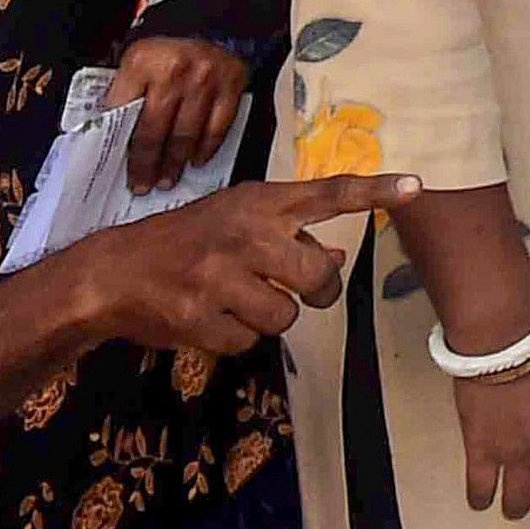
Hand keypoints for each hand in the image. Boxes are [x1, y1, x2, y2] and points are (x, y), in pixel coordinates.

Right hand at [55, 171, 413, 354]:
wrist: (112, 272)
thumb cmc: (187, 242)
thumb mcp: (238, 220)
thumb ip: (289, 234)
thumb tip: (340, 252)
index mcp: (260, 203)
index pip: (329, 191)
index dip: (375, 190)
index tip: (417, 186)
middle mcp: (245, 234)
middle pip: (320, 277)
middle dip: (316, 291)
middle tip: (296, 289)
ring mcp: (221, 277)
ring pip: (285, 317)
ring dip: (269, 317)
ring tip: (237, 298)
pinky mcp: (200, 318)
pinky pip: (247, 342)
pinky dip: (235, 337)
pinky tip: (211, 316)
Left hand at [108, 35, 250, 192]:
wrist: (214, 24)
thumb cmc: (168, 52)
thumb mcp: (137, 61)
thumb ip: (124, 92)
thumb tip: (108, 135)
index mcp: (141, 61)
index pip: (122, 112)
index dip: (120, 146)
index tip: (119, 169)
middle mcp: (173, 70)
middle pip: (154, 130)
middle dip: (147, 164)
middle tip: (143, 185)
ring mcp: (205, 79)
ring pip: (185, 135)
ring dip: (175, 163)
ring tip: (167, 180)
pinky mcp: (231, 85)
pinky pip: (217, 128)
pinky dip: (206, 148)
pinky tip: (196, 160)